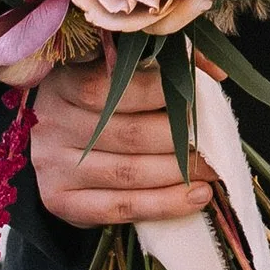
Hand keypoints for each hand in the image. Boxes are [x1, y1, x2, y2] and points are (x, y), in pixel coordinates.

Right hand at [28, 52, 209, 228]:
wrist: (54, 143)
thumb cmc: (96, 100)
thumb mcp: (117, 71)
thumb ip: (164, 62)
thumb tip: (214, 71)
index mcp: (64, 82)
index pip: (115, 87)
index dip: (163, 92)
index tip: (200, 98)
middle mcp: (54, 124)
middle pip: (130, 134)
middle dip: (182, 138)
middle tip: (217, 140)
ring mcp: (52, 166)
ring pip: (128, 172)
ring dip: (181, 173)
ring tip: (216, 170)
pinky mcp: (60, 201)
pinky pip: (120, 208)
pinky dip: (164, 204)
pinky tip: (198, 197)